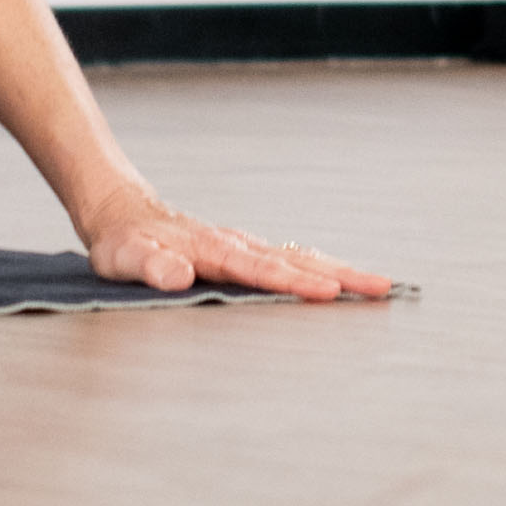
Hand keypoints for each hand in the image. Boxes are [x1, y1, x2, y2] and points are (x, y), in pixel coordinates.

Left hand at [70, 185, 397, 302]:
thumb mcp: (123, 257)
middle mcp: (237, 245)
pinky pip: (292, 258)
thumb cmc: (122, 243)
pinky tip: (340, 278)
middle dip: (341, 275)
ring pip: (301, 257)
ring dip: (340, 271)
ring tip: (378, 285)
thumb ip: (150, 266)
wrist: (123, 213)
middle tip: (382, 288)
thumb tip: (178, 275)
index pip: (260, 269)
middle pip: (297, 260)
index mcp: (212, 250)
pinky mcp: (247, 251)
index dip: (294, 282)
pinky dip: (322, 267)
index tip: (328, 292)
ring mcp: (246, 246)